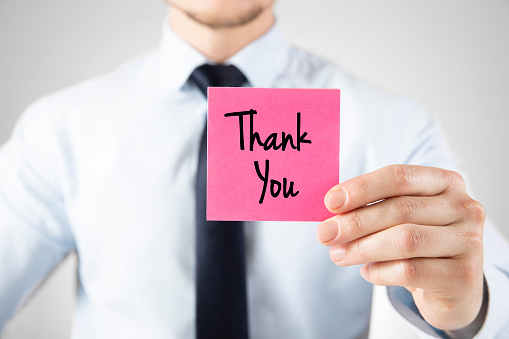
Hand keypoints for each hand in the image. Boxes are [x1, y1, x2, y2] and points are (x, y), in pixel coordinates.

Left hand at [317, 165, 485, 331]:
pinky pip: (410, 271)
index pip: (399, 177)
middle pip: (401, 209)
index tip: (330, 202)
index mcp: (446, 182)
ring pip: (405, 240)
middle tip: (325, 234)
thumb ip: (374, 207)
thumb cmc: (420, 244)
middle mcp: (464, 207)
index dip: (362, 187)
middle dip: (355, 222)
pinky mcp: (463, 276)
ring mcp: (469, 242)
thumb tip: (331, 211)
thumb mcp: (401, 218)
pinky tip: (366, 272)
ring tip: (338, 255)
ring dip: (362, 248)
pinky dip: (380, 272)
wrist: (454, 287)